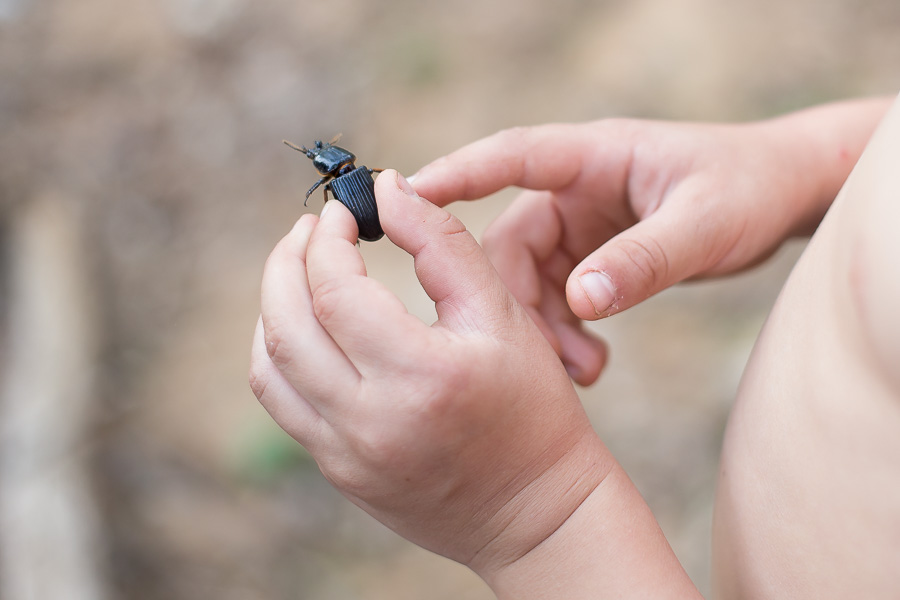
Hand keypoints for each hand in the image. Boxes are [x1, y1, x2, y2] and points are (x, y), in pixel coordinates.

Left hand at [249, 171, 611, 576]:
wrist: (536, 512)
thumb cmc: (533, 408)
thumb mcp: (504, 315)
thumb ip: (442, 243)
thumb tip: (386, 189)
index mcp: (422, 376)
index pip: (335, 291)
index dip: (327, 239)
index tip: (342, 212)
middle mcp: (371, 422)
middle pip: (284, 326)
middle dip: (285, 262)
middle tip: (308, 230)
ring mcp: (346, 456)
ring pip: (268, 368)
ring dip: (271, 306)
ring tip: (298, 271)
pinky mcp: (339, 472)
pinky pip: (284, 404)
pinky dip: (280, 353)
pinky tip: (304, 326)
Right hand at [410, 117, 834, 384]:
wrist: (783, 197)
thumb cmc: (750, 188)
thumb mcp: (705, 225)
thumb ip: (643, 261)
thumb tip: (580, 302)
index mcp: (595, 157)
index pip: (510, 157)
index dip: (454, 176)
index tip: (401, 197)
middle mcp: (577, 189)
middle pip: (511, 245)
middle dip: (520, 305)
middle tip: (553, 360)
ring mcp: (581, 224)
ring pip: (529, 281)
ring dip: (544, 329)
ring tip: (584, 371)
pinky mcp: (590, 254)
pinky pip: (555, 297)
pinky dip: (564, 333)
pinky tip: (591, 363)